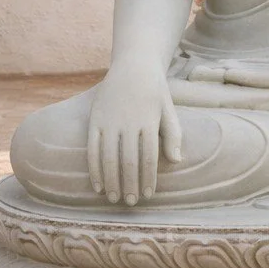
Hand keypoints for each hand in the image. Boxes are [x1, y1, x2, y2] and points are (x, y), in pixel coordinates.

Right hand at [86, 61, 181, 204]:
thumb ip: (173, 134)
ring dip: (111, 181)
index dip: (148, 178)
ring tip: (115, 198)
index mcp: (148, 121)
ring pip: (109, 157)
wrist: (133, 65)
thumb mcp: (169, 109)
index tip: (149, 195)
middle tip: (131, 202)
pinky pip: (92, 149)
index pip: (149, 157)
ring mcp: (109, 121)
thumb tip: (176, 161)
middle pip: (128, 161)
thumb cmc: (154, 91)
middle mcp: (127, 122)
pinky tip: (98, 185)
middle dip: (130, 185)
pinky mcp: (95, 120)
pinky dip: (94, 169)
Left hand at [188, 33, 268, 91]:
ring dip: (242, 74)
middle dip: (234, 76)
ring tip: (215, 71)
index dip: (245, 76)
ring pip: (265, 75)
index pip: (268, 79)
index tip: (223, 72)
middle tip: (204, 73)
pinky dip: (257, 69)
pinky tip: (242, 69)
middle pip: (260, 79)